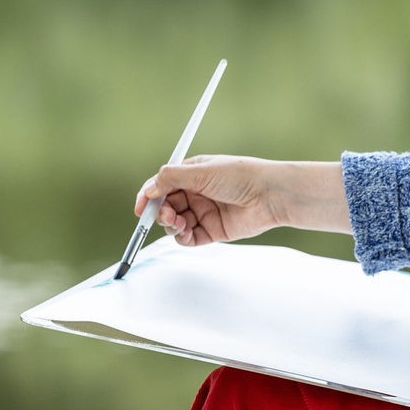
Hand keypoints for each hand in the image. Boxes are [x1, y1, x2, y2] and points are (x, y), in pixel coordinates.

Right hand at [136, 157, 349, 246]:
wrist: (270, 195)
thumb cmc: (240, 176)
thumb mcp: (201, 171)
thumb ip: (171, 178)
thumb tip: (149, 189)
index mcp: (192, 174)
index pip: (162, 185)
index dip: (148, 196)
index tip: (140, 208)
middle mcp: (196, 194)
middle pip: (165, 206)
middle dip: (160, 212)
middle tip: (164, 214)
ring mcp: (203, 213)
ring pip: (174, 223)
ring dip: (171, 224)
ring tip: (179, 222)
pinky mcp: (212, 231)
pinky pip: (189, 238)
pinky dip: (183, 237)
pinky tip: (186, 232)